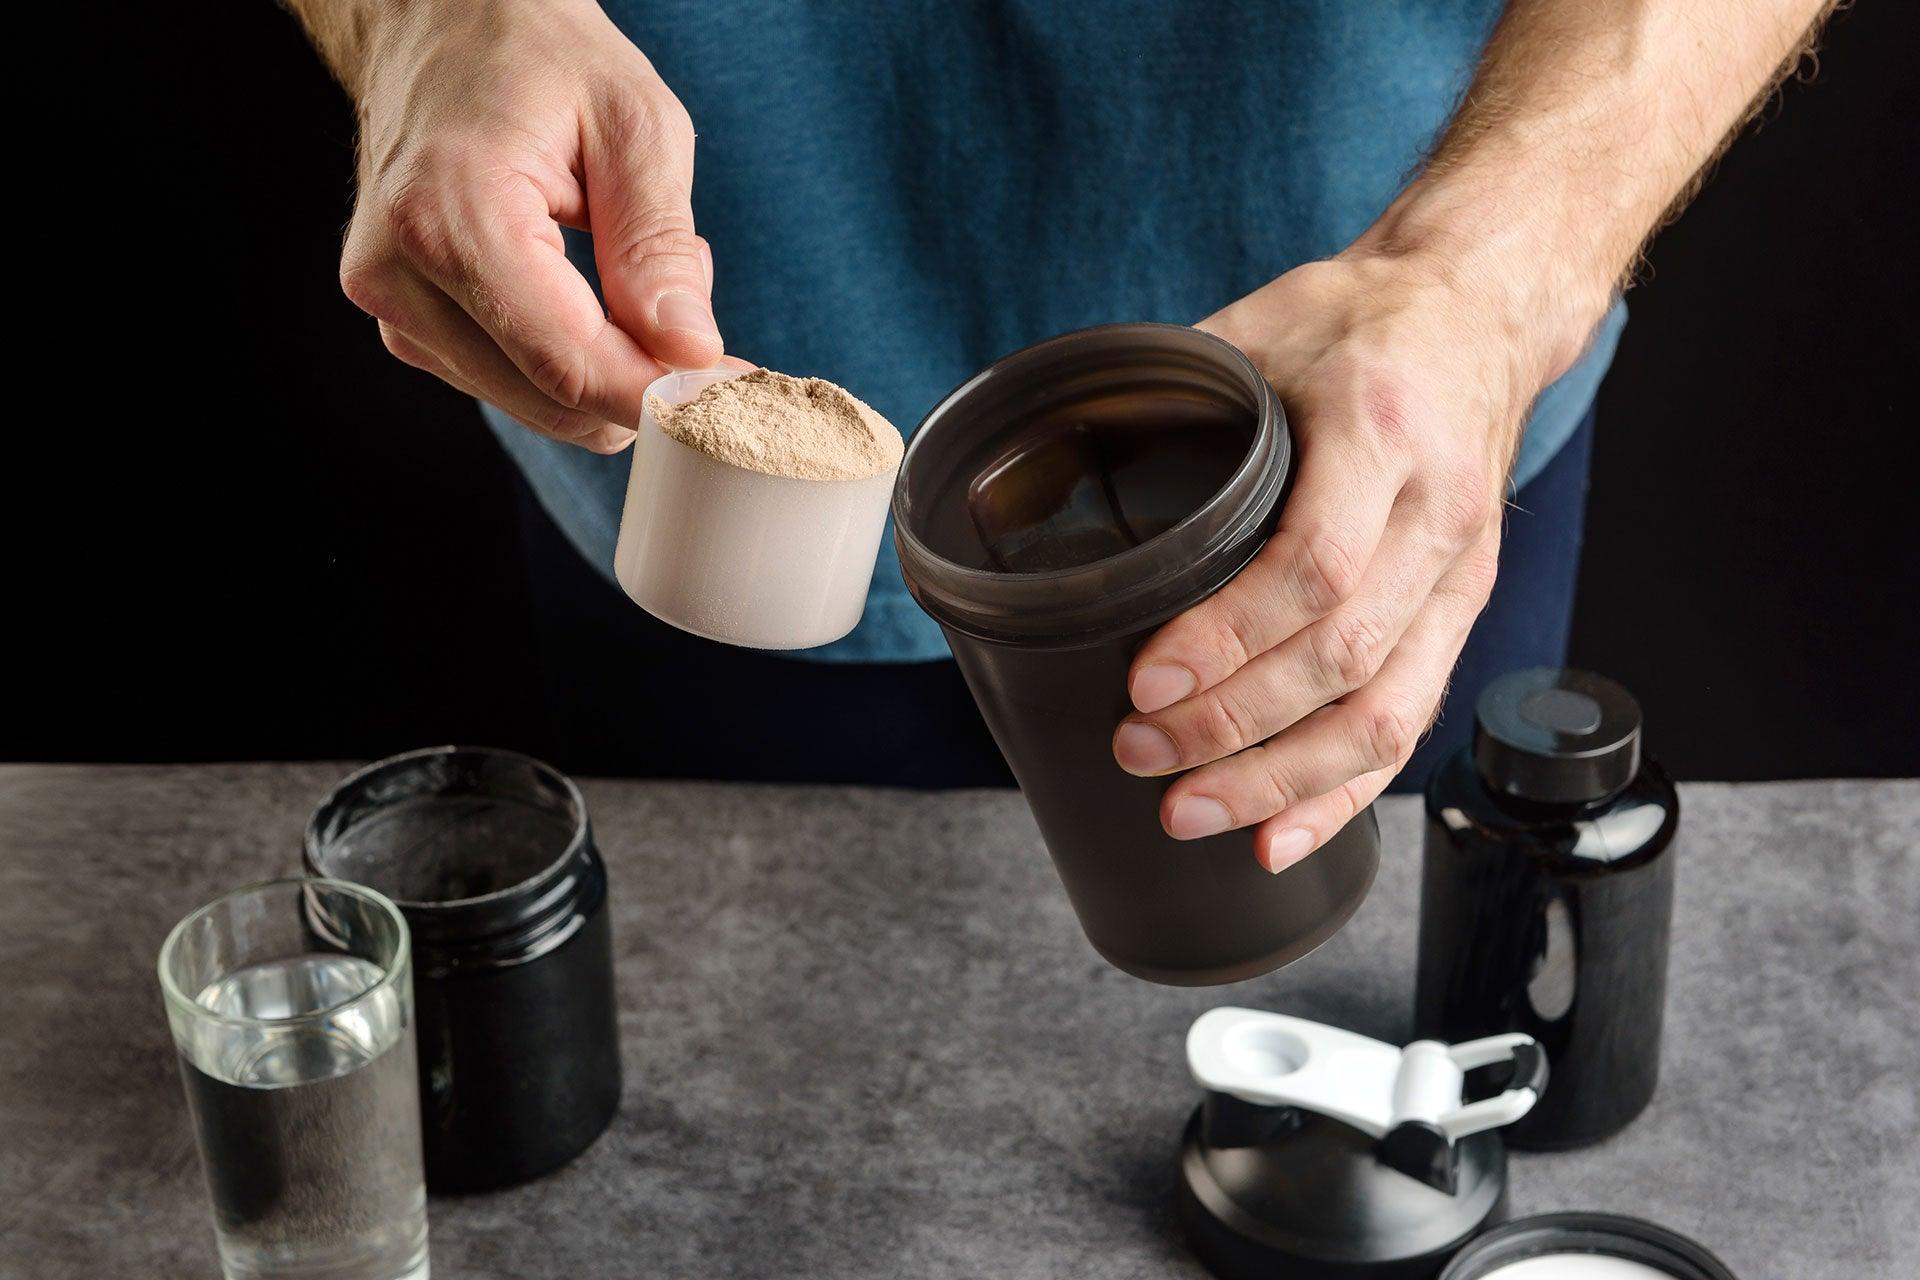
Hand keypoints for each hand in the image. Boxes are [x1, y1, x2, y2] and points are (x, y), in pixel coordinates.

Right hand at [336, 0, 720, 452]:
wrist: (439, 19)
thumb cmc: (539, 54)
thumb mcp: (635, 124)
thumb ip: (660, 246)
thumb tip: (690, 352)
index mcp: (450, 213)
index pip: (569, 363)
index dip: (659, 392)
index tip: (726, 388)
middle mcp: (399, 272)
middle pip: (552, 398)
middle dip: (638, 378)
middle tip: (690, 314)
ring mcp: (390, 303)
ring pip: (533, 403)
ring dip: (603, 368)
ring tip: (625, 276)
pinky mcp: (401, 319)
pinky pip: (506, 383)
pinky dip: (565, 362)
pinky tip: (582, 293)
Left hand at [1112, 249, 1584, 871]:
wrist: (1478, 310)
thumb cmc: (1359, 320)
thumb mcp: (1261, 325)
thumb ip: (1172, 394)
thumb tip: (1051, 452)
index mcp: (1381, 430)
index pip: (1312, 566)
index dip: (1227, 640)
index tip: (1146, 681)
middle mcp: (1436, 510)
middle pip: (1343, 657)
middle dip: (1234, 727)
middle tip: (1140, 755)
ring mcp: (1459, 572)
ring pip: (1387, 711)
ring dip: (1284, 781)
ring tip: (1191, 812)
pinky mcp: (1461, 611)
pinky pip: (1412, 721)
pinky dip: (1345, 793)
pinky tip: (1281, 836)